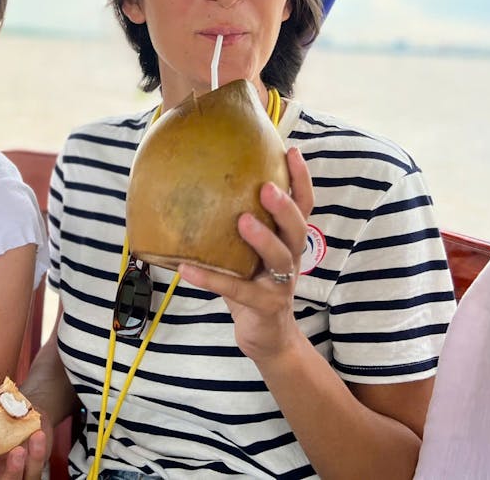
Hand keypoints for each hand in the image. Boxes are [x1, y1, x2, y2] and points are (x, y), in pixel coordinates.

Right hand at [0, 381, 51, 478]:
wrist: (26, 416)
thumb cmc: (5, 415)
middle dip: (11, 471)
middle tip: (18, 450)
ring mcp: (18, 471)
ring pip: (24, 479)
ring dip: (32, 461)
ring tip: (35, 437)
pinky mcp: (33, 469)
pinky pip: (37, 470)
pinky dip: (40, 454)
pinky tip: (40, 436)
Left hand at [179, 147, 314, 363]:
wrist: (265, 337)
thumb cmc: (252, 283)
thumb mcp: (249, 252)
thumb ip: (235, 223)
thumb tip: (197, 182)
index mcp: (289, 241)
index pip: (304, 206)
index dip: (301, 180)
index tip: (292, 151)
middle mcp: (291, 259)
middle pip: (297, 229)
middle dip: (285, 207)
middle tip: (267, 187)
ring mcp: (281, 285)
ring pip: (279, 258)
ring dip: (261, 238)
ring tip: (242, 220)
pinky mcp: (264, 306)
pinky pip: (236, 291)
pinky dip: (210, 278)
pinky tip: (184, 268)